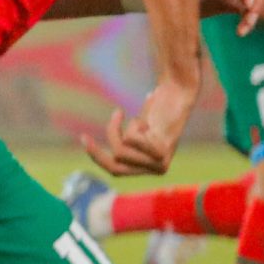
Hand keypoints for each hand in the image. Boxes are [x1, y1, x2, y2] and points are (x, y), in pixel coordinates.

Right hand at [83, 76, 197, 176]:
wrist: (180, 94)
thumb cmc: (160, 108)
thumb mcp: (138, 129)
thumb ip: (124, 143)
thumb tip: (89, 147)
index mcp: (154, 167)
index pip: (117, 170)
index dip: (97, 156)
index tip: (83, 138)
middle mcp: (159, 169)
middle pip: (115, 164)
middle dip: (97, 152)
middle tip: (84, 138)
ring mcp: (161, 161)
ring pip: (120, 149)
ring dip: (123, 128)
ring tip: (138, 117)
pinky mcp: (162, 150)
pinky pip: (131, 139)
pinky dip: (137, 122)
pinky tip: (148, 120)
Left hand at [198, 0, 263, 33]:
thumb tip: (248, 2)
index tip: (248, 6)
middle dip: (254, 7)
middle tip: (247, 24)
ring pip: (257, 0)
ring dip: (252, 16)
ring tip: (246, 30)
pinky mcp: (237, 0)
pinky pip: (250, 10)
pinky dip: (249, 20)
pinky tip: (244, 31)